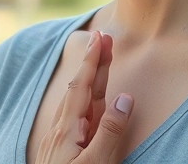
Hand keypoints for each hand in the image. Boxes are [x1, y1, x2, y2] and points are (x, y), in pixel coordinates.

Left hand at [35, 30, 133, 163]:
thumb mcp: (96, 162)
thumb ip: (110, 131)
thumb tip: (125, 98)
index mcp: (68, 129)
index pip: (81, 86)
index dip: (92, 61)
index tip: (100, 38)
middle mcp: (62, 130)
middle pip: (81, 90)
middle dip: (94, 63)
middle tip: (104, 38)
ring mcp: (62, 141)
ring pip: (79, 103)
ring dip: (92, 80)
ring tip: (102, 59)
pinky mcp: (64, 152)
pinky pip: (78, 119)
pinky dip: (88, 102)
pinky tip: (90, 99)